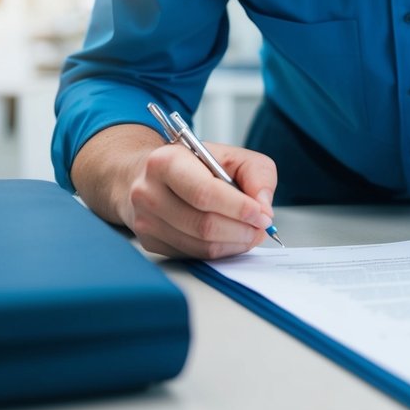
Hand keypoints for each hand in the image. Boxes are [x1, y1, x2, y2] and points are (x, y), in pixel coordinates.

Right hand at [124, 140, 278, 258]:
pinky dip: (219, 251)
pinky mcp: (149, 242)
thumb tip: (264, 208)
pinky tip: (230, 238)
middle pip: (203, 224)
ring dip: (234, 243)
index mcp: (166, 162)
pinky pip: (193, 255)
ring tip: (250, 232)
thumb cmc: (194, 163)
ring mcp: (145, 221)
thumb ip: (257, 174)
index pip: (205, 194)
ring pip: (200, 245)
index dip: (239, 208)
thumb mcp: (232, 155)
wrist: (151, 174)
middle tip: (261, 227)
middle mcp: (149, 192)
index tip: (262, 215)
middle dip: (242, 230)